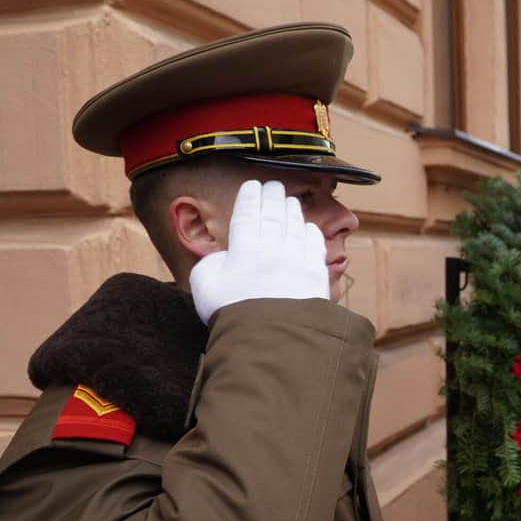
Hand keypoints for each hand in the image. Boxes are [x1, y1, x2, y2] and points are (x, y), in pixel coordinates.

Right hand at [189, 180, 328, 323]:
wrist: (273, 336)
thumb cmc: (234, 313)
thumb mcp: (204, 286)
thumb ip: (211, 264)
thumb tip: (224, 258)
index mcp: (244, 248)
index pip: (247, 214)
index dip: (249, 198)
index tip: (251, 186)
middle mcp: (273, 248)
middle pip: (273, 215)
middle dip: (272, 196)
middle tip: (273, 185)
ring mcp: (298, 260)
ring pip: (295, 226)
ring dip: (292, 210)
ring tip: (290, 201)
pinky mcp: (316, 275)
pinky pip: (315, 246)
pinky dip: (311, 233)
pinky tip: (309, 228)